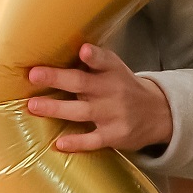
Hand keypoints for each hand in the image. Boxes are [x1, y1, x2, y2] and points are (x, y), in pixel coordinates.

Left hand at [25, 43, 172, 154]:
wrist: (158, 114)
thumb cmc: (124, 87)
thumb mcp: (114, 69)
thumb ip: (91, 63)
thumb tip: (53, 49)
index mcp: (113, 70)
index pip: (104, 60)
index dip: (94, 56)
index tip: (83, 51)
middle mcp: (113, 90)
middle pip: (83, 83)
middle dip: (57, 78)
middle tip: (34, 75)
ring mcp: (114, 114)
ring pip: (82, 111)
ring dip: (56, 108)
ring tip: (33, 105)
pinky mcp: (115, 135)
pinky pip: (93, 140)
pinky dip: (77, 142)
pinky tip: (60, 143)